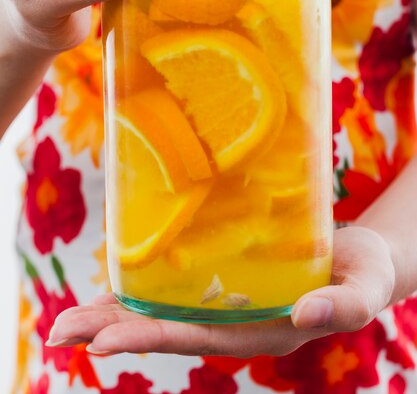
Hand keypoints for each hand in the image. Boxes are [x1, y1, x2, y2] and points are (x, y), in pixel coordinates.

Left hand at [47, 226, 395, 356]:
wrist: (355, 257)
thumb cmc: (361, 272)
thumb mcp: (364, 288)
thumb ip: (342, 305)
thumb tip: (307, 314)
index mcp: (258, 330)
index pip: (195, 338)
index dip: (149, 339)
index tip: (101, 345)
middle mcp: (230, 321)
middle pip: (163, 328)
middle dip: (109, 331)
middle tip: (56, 332)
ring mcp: (220, 301)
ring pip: (159, 310)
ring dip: (111, 313)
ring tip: (64, 321)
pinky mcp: (218, 280)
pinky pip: (172, 286)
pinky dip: (137, 288)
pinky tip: (109, 288)